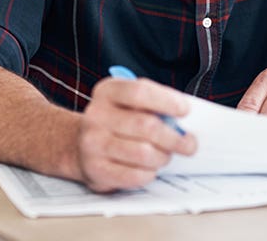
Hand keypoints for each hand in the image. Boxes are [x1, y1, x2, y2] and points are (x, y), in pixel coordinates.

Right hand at [76, 77, 197, 191]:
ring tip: (165, 155)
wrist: (78, 145)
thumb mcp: (127, 103)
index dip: (166, 101)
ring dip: (163, 157)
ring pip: (144, 153)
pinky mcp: (96, 170)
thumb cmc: (114, 122)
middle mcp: (97, 116)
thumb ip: (153, 104)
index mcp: (107, 92)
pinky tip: (149, 168)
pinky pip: (135, 175)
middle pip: (146, 126)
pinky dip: (149, 173)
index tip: (185, 110)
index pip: (139, 91)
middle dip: (174, 137)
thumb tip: (182, 121)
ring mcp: (93, 144)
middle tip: (188, 143)